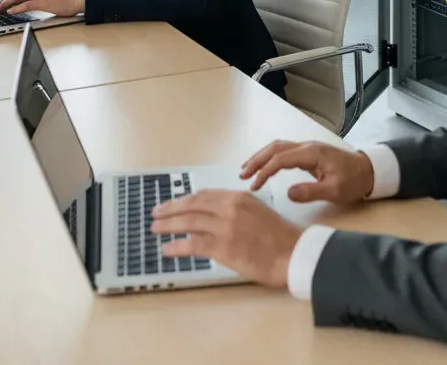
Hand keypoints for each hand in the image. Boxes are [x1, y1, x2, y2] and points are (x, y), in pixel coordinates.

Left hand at [151, 189, 299, 288]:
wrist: (291, 253)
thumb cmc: (279, 236)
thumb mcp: (257, 212)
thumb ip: (236, 211)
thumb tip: (213, 218)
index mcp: (239, 197)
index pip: (204, 194)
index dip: (185, 199)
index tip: (173, 204)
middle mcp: (230, 207)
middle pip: (193, 204)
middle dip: (171, 209)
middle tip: (156, 213)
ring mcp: (225, 226)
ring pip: (189, 222)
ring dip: (169, 225)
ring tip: (155, 229)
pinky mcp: (223, 247)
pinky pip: (193, 245)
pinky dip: (177, 246)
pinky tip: (167, 249)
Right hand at [240, 140, 374, 204]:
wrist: (368, 171)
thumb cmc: (353, 181)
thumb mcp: (335, 191)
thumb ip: (311, 192)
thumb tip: (288, 193)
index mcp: (312, 153)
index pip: (281, 159)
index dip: (265, 171)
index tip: (253, 186)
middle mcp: (307, 146)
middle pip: (276, 147)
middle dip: (257, 159)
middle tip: (242, 175)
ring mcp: (307, 148)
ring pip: (278, 147)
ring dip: (261, 156)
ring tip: (246, 170)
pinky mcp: (308, 153)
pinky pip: (284, 151)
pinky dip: (270, 157)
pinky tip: (264, 167)